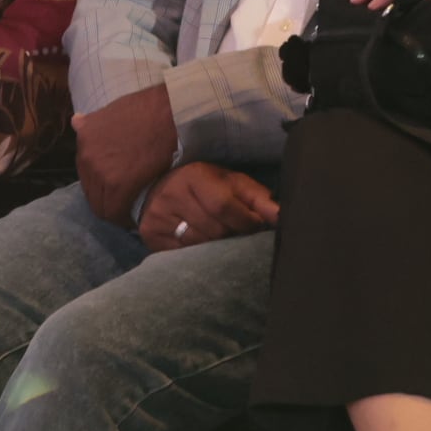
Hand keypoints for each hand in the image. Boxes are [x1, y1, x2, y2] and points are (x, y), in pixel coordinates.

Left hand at [73, 85, 175, 225]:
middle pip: (91, 191)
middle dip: (106, 199)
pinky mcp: (118, 185)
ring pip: (101, 204)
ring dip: (114, 210)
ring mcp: (100, 172)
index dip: (100, 185)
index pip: (86, 173)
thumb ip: (92, 123)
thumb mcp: (112, 110)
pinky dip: (123, 218)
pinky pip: (115, 211)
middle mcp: (86, 156)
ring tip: (130, 212)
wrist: (172, 113)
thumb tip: (75, 121)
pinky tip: (133, 218)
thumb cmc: (149, 108)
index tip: (114, 191)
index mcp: (84, 137)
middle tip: (124, 204)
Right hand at [137, 161, 280, 252]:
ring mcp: (157, 216)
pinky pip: (182, 254)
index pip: (224, 206)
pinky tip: (201, 245)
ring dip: (215, 247)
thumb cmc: (206, 187)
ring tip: (218, 238)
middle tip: (234, 232)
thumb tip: (280, 217)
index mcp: (194, 176)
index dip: (245, 221)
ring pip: (199, 244)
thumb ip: (258, 198)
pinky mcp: (150, 235)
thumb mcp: (233, 184)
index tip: (254, 226)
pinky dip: (197, 254)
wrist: (160, 188)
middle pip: (214, 229)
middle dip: (231, 235)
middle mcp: (171, 194)